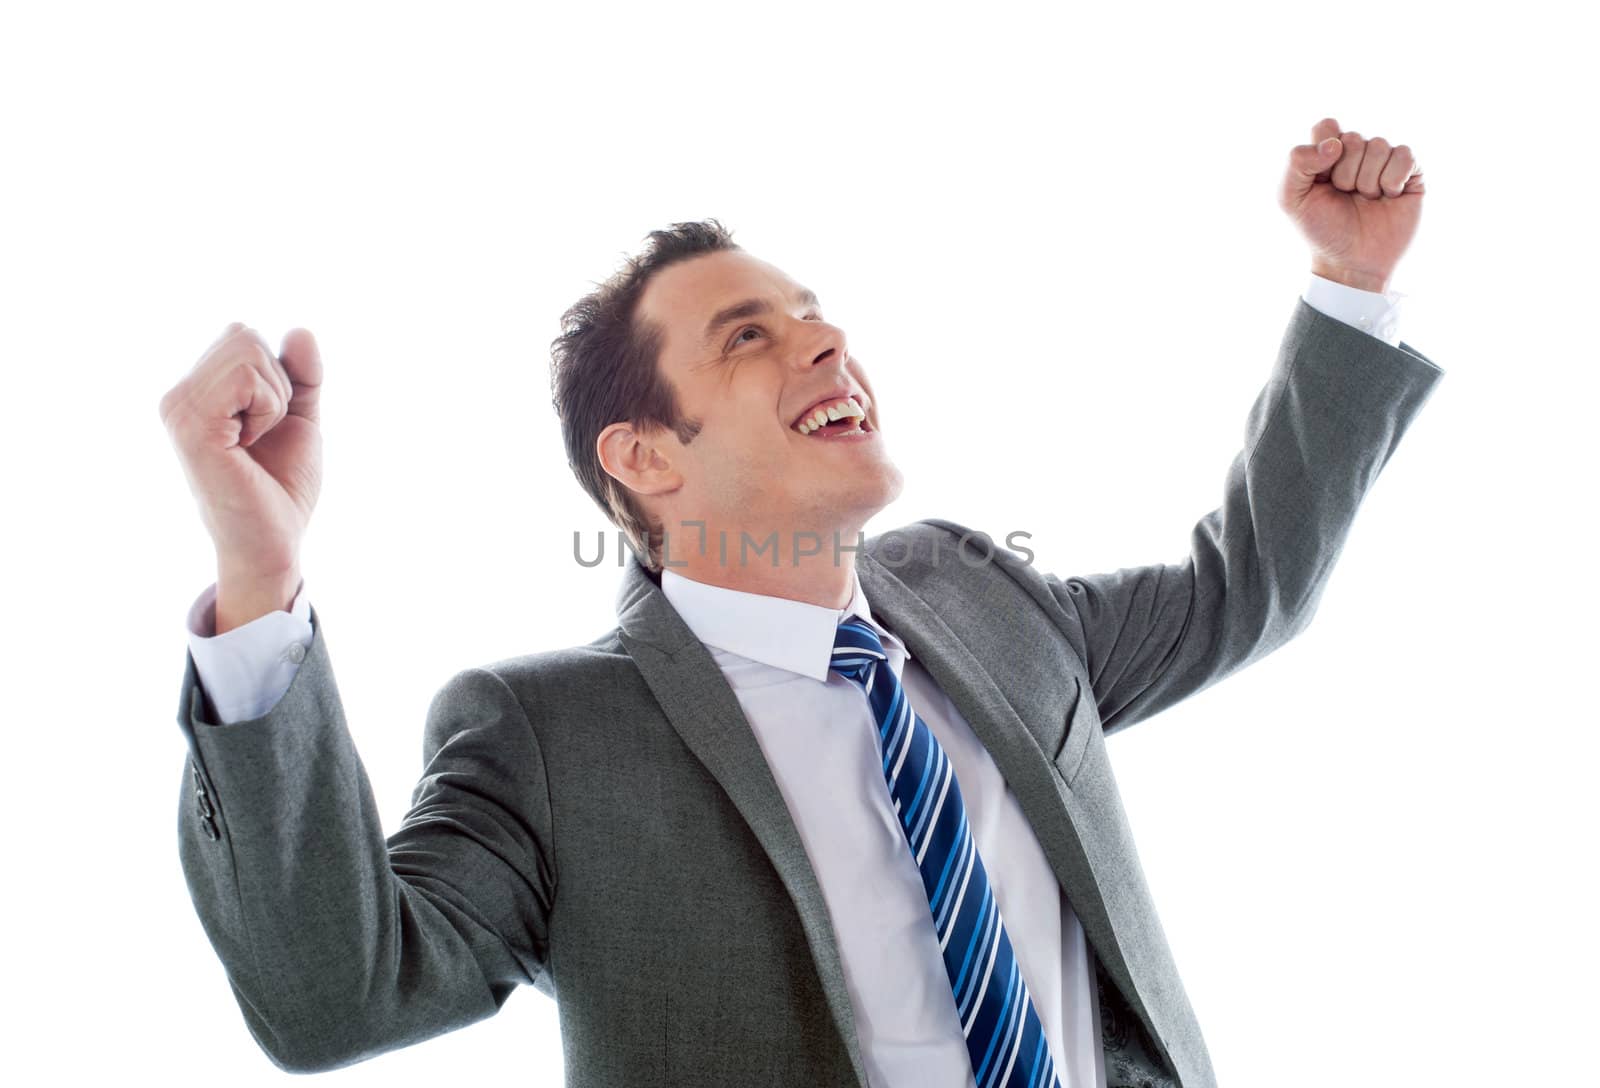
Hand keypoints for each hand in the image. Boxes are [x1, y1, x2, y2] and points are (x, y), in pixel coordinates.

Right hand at [159, 323, 323, 589]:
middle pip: (244, 335)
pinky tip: (248, 445)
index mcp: (196, 392)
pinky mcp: (191, 425)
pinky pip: (247, 377)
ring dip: (274, 399)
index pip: (243, 335)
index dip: (277, 376)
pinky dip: (269, 409)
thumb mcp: (300, 418)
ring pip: (247, 350)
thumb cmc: (281, 486)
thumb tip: (300, 330)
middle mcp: (178, 397)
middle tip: (262, 434)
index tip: (267, 424)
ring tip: (254, 440)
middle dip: (277, 384)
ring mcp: (178, 409)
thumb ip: (302, 375)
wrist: (274, 541)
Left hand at [1279, 117, 1423, 293]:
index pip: (1327, 126)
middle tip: (1345, 196)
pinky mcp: (1410, 173)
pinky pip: (1405, 155)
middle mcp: (1357, 153)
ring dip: (1368, 181)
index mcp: (1327, 154)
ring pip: (1379, 146)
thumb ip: (1296, 164)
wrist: (1351, 262)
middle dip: (1344, 174)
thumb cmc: (1321, 230)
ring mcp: (1384, 162)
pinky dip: (1393, 179)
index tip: (1321, 178)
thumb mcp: (1291, 200)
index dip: (1324, 151)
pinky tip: (1389, 196)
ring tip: (1365, 200)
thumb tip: (1334, 143)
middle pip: (1353, 139)